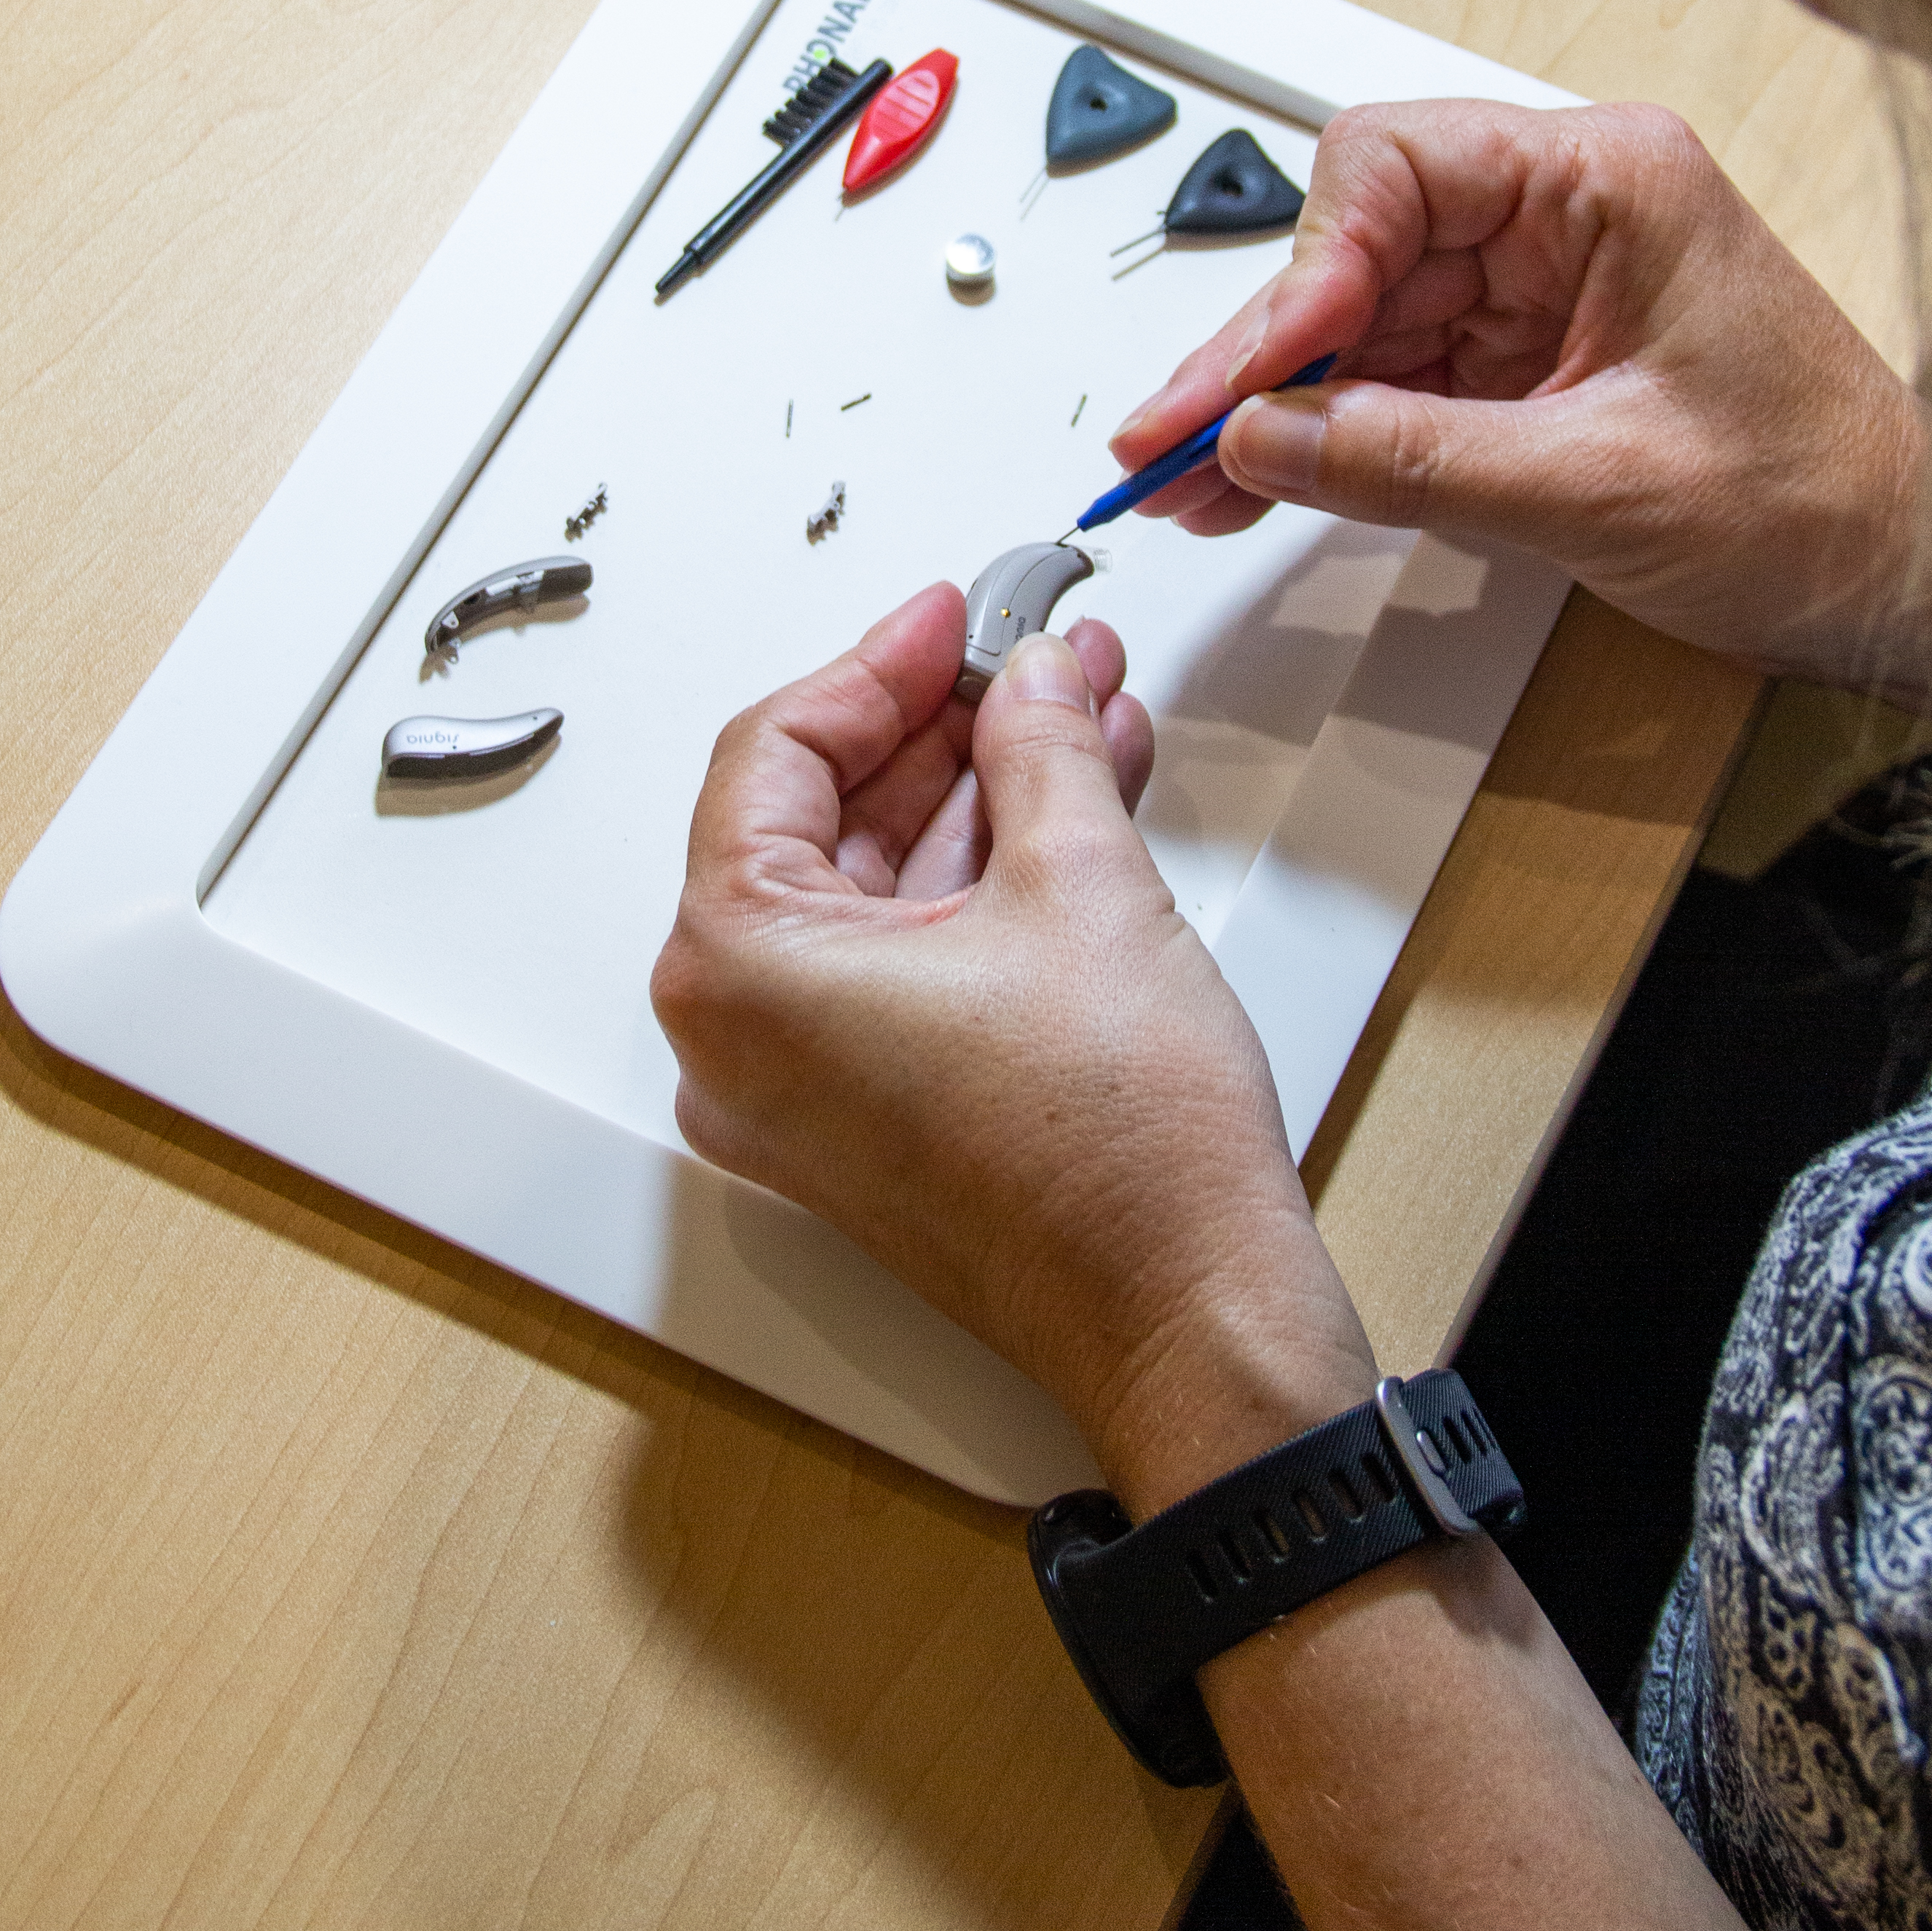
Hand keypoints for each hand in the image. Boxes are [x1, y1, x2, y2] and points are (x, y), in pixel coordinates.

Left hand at [652, 585, 1372, 1505]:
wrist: (1193, 1316)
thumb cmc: (1117, 1159)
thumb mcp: (1078, 880)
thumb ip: (1039, 744)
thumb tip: (1031, 677)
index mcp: (738, 973)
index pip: (777, 754)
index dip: (880, 663)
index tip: (952, 614)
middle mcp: (742, 1042)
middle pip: (825, 819)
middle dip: (949, 723)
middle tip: (1033, 651)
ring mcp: (806, 1090)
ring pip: (881, 887)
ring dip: (986, 790)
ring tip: (1083, 706)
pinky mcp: (875, 1118)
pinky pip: (909, 957)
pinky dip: (986, 877)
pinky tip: (1078, 798)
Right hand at [1111, 97, 1931, 696]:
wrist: (1906, 576)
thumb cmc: (1819, 502)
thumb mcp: (1595, 488)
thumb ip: (1409, 458)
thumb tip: (1262, 440)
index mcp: (1605, 181)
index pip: (1394, 169)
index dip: (1305, 272)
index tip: (1252, 379)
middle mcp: (1563, 211)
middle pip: (1356, 243)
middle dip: (1258, 349)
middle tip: (1166, 438)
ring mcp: (1539, 284)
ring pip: (1357, 316)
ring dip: (1269, 402)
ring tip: (1183, 482)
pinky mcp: (1525, 356)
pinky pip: (1392, 375)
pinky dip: (1320, 432)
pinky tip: (1253, 481)